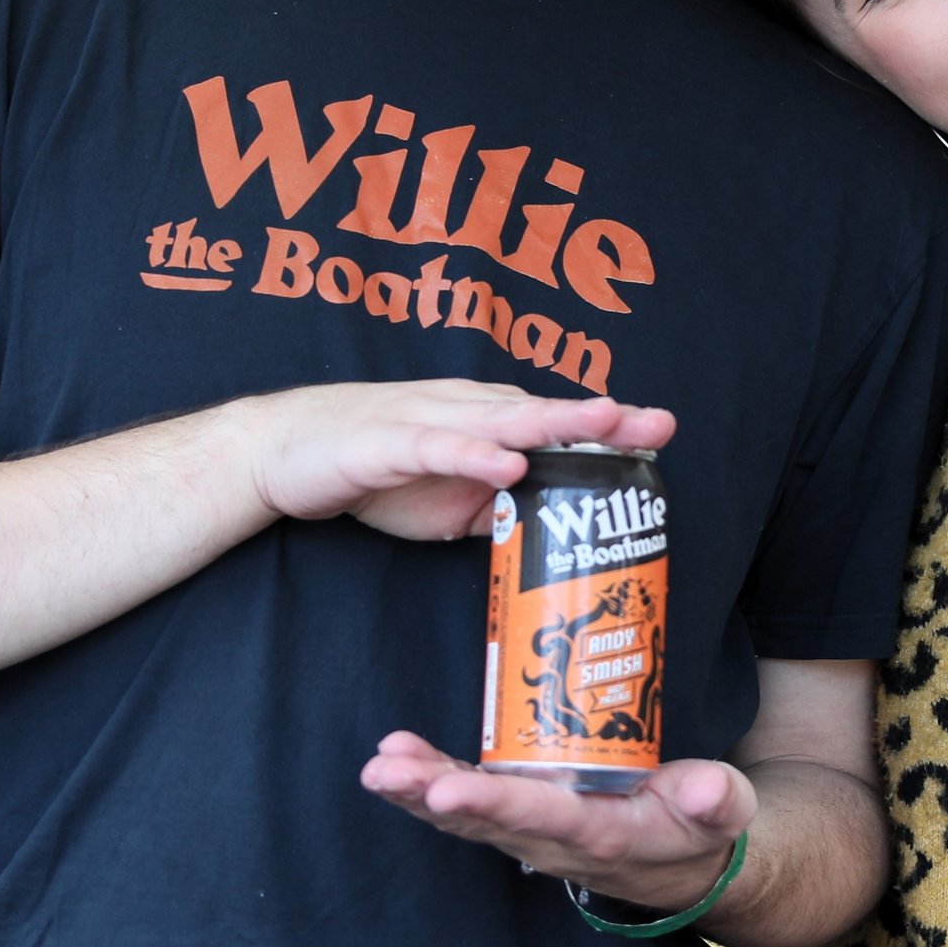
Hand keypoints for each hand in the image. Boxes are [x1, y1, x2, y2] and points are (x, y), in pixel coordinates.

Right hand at [237, 379, 673, 541]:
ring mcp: (429, 421)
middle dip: (602, 420)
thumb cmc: (372, 468)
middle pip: (544, 414)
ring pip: (503, 420)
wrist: (285, 451)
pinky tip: (509, 464)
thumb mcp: (449, 501)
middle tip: (656, 422)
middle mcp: (466, 411)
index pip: (557, 424)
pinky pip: (440, 446)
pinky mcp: (388, 441)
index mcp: (486, 422)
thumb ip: (499, 509)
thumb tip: (550, 535)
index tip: (662, 432)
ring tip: (605, 423)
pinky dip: (475, 454)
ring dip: (555, 423)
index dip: (610, 428)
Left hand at [362, 734, 751, 914]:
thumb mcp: (723, 812)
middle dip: (431, 794)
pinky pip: (466, 800)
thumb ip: (717, 800)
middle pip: (484, 818)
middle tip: (386, 771)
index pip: (542, 817)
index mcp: (603, 835)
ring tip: (378, 765)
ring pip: (465, 813)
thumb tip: (708, 792)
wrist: (683, 862)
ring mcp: (531, 830)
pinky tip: (395, 756)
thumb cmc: (699, 826)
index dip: (493, 802)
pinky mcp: (519, 814)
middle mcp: (555, 839)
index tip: (448, 789)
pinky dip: (427, 781)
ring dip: (416, 790)